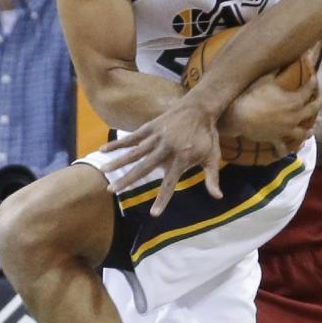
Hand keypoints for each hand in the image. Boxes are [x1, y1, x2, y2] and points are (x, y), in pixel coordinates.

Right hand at [102, 96, 222, 215]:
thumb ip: (212, 178)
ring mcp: (157, 137)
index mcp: (181, 159)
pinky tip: (104, 149)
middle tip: (112, 190)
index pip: (169, 184)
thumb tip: (218, 197)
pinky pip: (132, 137)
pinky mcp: (151, 127)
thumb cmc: (208, 136)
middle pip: (144, 168)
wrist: (201, 108)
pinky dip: (118, 143)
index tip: (153, 214)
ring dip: (118, 161)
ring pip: (134, 152)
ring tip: (104, 170)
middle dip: (127, 179)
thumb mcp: (213, 157)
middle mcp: (166, 149)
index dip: (162, 200)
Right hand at [220, 73, 319, 149]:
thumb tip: (283, 59)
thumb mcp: (266, 79)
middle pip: (312, 110)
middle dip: (317, 103)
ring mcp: (286, 130)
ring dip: (308, 132)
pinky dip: (284, 151)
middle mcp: (294, 116)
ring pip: (303, 132)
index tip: (314, 77)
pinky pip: (282, 148)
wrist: (240, 116)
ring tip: (310, 131)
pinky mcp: (276, 139)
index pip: (309, 89)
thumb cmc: (253, 96)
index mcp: (294, 100)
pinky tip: (286, 153)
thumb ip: (277, 70)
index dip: (313, 82)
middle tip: (319, 99)